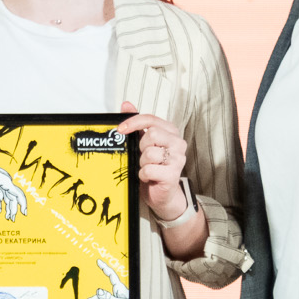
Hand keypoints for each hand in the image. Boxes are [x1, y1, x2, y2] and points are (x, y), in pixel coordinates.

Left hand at [115, 103, 194, 224]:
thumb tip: (126, 104)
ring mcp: (178, 159)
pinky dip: (143, 174)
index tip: (120, 129)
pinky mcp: (173, 175)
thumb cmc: (153, 167)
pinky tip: (149, 177)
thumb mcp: (142, 143)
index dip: (133, 122)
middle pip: (151, 134)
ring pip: (149, 153)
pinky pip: (149, 169)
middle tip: (142, 156)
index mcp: (170, 132)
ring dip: (141, 163)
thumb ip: (136, 124)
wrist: (161, 194)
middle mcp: (178, 143)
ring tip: (147, 168)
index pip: (151, 119)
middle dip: (141, 147)